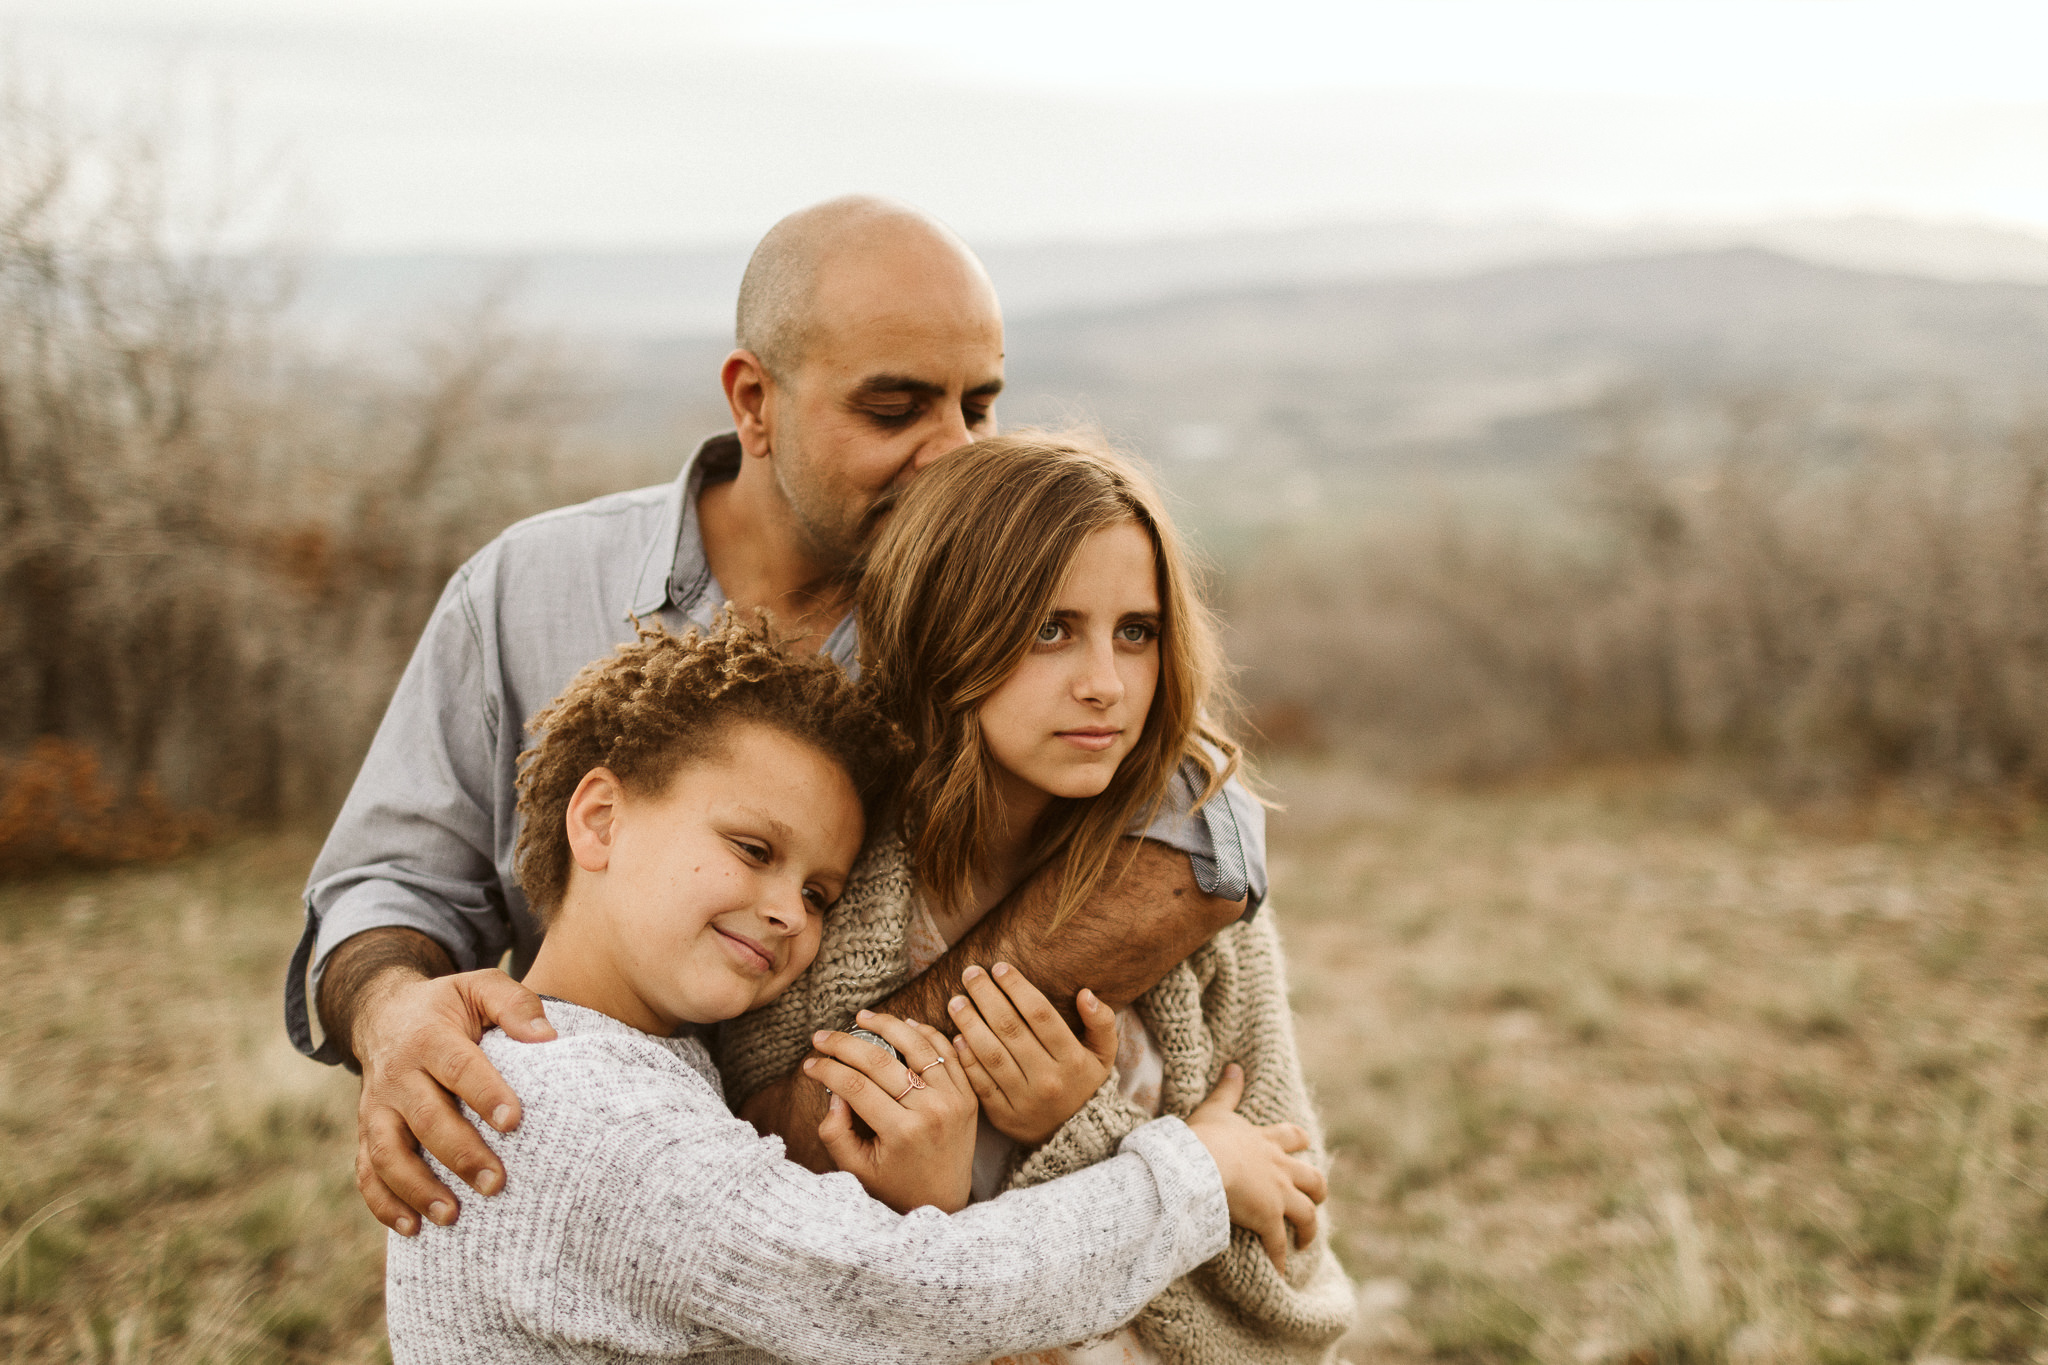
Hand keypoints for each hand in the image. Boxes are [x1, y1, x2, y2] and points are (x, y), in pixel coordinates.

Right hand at [352, 967, 555, 1234]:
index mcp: (430, 1037)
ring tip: (452, 1215)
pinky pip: (365, 1171)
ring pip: (387, 1152)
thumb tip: (547, 1037)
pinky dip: (383, 1203)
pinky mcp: (366, 1132)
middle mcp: (398, 1075)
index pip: (458, 1067)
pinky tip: (411, 1228)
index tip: (513, 1122)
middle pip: (425, 1118)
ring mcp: (376, 1107)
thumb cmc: (448, 1007)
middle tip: (495, 1184)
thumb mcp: (479, 987)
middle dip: (459, 1154)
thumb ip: (514, 1004)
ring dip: (417, 1188)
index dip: (484, 1094)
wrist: (384, 1013)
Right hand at [806, 1010, 977, 1213]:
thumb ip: (836, 1134)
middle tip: (822, 1036)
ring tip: (862, 1017)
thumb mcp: (856, 1170)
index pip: (855, 1086)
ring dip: (888, 1025)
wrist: (944, 1201)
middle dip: (845, 1044)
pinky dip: (926, 1033)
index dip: (827, 1070)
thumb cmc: (895, 1186)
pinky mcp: (969, 1095)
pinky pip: (947, 1053)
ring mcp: (955, 1100)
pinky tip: (903, 1024)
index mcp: (902, 1132)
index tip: (809, 1064)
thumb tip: (833, 1092)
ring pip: (918, 1046)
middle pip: (881, 1061)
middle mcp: (932, 1112)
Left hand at [946, 962, 1120, 1144]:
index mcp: (1073, 1059)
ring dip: (969, 1024)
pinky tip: (955, 1037)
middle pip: (1011, 1029)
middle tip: (969, 973)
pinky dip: (966, 1059)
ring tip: (956, 1001)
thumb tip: (1085, 994)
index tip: (999, 967)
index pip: (1040, 1014)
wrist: (1075, 1138)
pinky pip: (980, 1083)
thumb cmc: (1085, 1083)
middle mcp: (1048, 1079)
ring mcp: (1025, 1100)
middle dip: (986, 997)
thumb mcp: (1104, 1054)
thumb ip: (1102, 1022)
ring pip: (991, 1054)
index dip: (1017, 987)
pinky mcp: (1004, 1116)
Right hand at [1184, 1064, 1326, 1272]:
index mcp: (1266, 1142)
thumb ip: (1226, 1090)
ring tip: (1305, 1243)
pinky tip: (1280, 1273)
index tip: (1305, 1145)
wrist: (1201, 1164)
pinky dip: (1280, 1260)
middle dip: (1316, 1190)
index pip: (1292, 1138)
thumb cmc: (1203, 1138)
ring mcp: (1278, 1195)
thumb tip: (1235, 1066)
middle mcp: (1279, 1168)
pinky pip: (1278, 1246)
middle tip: (1314, 1201)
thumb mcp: (1214, 1110)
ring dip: (1307, 1229)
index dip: (1299, 1142)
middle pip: (1313, 1179)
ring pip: (1307, 1213)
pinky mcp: (1269, 1220)